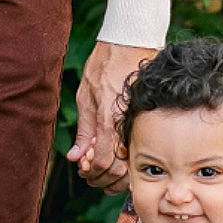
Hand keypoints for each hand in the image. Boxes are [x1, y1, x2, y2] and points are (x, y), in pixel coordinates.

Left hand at [69, 40, 152, 188]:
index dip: (92, 173)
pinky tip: (117, 158)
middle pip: (120, 170)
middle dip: (103, 179)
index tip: (84, 171)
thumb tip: (76, 157)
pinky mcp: (147, 116)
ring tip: (103, 170)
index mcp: (108, 120)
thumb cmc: (104, 65)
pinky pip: (139, 147)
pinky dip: (128, 160)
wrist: (129, 43)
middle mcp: (126, 124)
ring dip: (117, 174)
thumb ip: (83, 131)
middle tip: (91, 176)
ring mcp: (139, 121)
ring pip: (133, 163)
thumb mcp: (85, 97)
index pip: (103, 162)